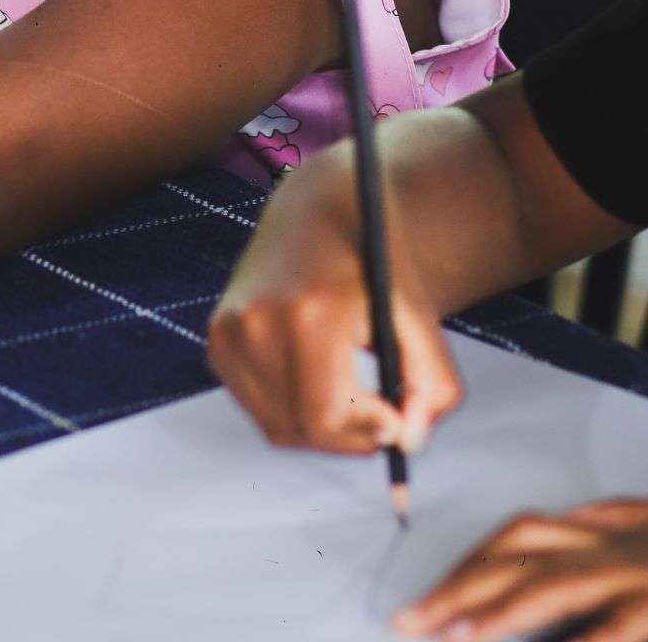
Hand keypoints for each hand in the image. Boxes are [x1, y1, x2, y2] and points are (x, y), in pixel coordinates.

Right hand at [206, 191, 461, 453]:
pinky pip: (258, 406)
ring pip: (278, 426)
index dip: (367, 434)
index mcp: (307, 312)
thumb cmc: (374, 259)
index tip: (397, 422)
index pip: (326, 416)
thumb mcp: (417, 313)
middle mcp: (255, 322)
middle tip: (385, 420)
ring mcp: (228, 331)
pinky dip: (293, 409)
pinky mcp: (217, 339)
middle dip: (351, 438)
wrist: (316, 205)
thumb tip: (408, 441)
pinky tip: (319, 377)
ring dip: (322, 428)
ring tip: (358, 397)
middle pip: (302, 429)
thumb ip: (430, 382)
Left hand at [397, 467, 647, 641]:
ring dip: (496, 611)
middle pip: (517, 555)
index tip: (431, 591)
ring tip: (451, 635)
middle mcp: (620, 544)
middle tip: (405, 618)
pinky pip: (626, 624)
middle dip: (458, 588)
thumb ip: (634, 548)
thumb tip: (585, 557)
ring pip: (553, 585)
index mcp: (616, 529)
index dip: (471, 562)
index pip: (521, 536)